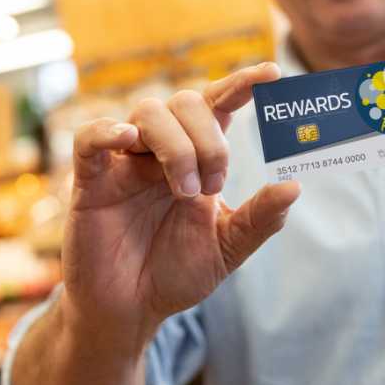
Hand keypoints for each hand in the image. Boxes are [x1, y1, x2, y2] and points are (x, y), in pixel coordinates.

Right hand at [60, 62, 300, 349]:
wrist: (132, 310)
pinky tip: (127, 139)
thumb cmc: (176, 272)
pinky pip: (89, 138)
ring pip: (147, 112)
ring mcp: (125, 161)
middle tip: (213, 185)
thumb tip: (295, 186)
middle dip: (208, 138)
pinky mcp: (90, 180)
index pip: (218, 104)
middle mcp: (160, 149)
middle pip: (185, 102)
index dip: (241, 84)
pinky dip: (107, 130)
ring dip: (176, 146)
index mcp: (196, 156)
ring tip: (185, 192)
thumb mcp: (227, 247)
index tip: (272, 73)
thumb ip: (260, 218)